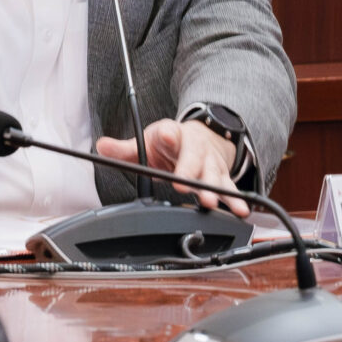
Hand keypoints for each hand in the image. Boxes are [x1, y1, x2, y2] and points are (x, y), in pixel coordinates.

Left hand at [97, 119, 250, 216]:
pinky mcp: (221, 177)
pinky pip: (229, 188)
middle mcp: (194, 147)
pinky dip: (235, 199)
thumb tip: (101, 146)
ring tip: (211, 202)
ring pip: (213, 175)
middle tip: (184, 184)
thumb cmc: (172, 142)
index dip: (167, 135)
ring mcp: (210, 163)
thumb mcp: (148, 141)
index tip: (164, 135)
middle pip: (193, 157)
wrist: (203, 137)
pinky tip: (240, 209)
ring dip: (213, 189)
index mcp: (172, 134)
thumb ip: (125, 148)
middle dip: (190, 171)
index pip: (169, 131)